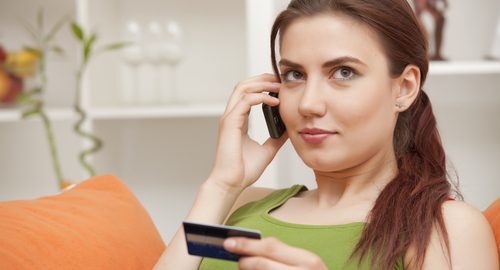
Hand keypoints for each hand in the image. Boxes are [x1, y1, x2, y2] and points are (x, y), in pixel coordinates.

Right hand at [207, 74, 287, 190]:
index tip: (280, 86)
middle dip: (262, 78)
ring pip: (242, 88)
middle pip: (244, 85)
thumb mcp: (267, 150)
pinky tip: (274, 101)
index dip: (263, 86)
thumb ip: (276, 138)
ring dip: (262, 84)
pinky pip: (244, 101)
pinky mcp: (230, 123)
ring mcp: (229, 118)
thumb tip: (290, 129)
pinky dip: (260, 97)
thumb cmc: (244, 170)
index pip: (248, 93)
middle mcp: (232, 116)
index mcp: (238, 120)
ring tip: (278, 86)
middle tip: (280, 80)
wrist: (231, 183)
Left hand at [223, 237, 327, 269]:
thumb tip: (250, 248)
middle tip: (239, 262)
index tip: (229, 242)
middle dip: (244, 262)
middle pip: (261, 264)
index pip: (270, 247)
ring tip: (248, 269)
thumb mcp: (306, 264)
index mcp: (308, 261)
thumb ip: (282, 255)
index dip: (246, 244)